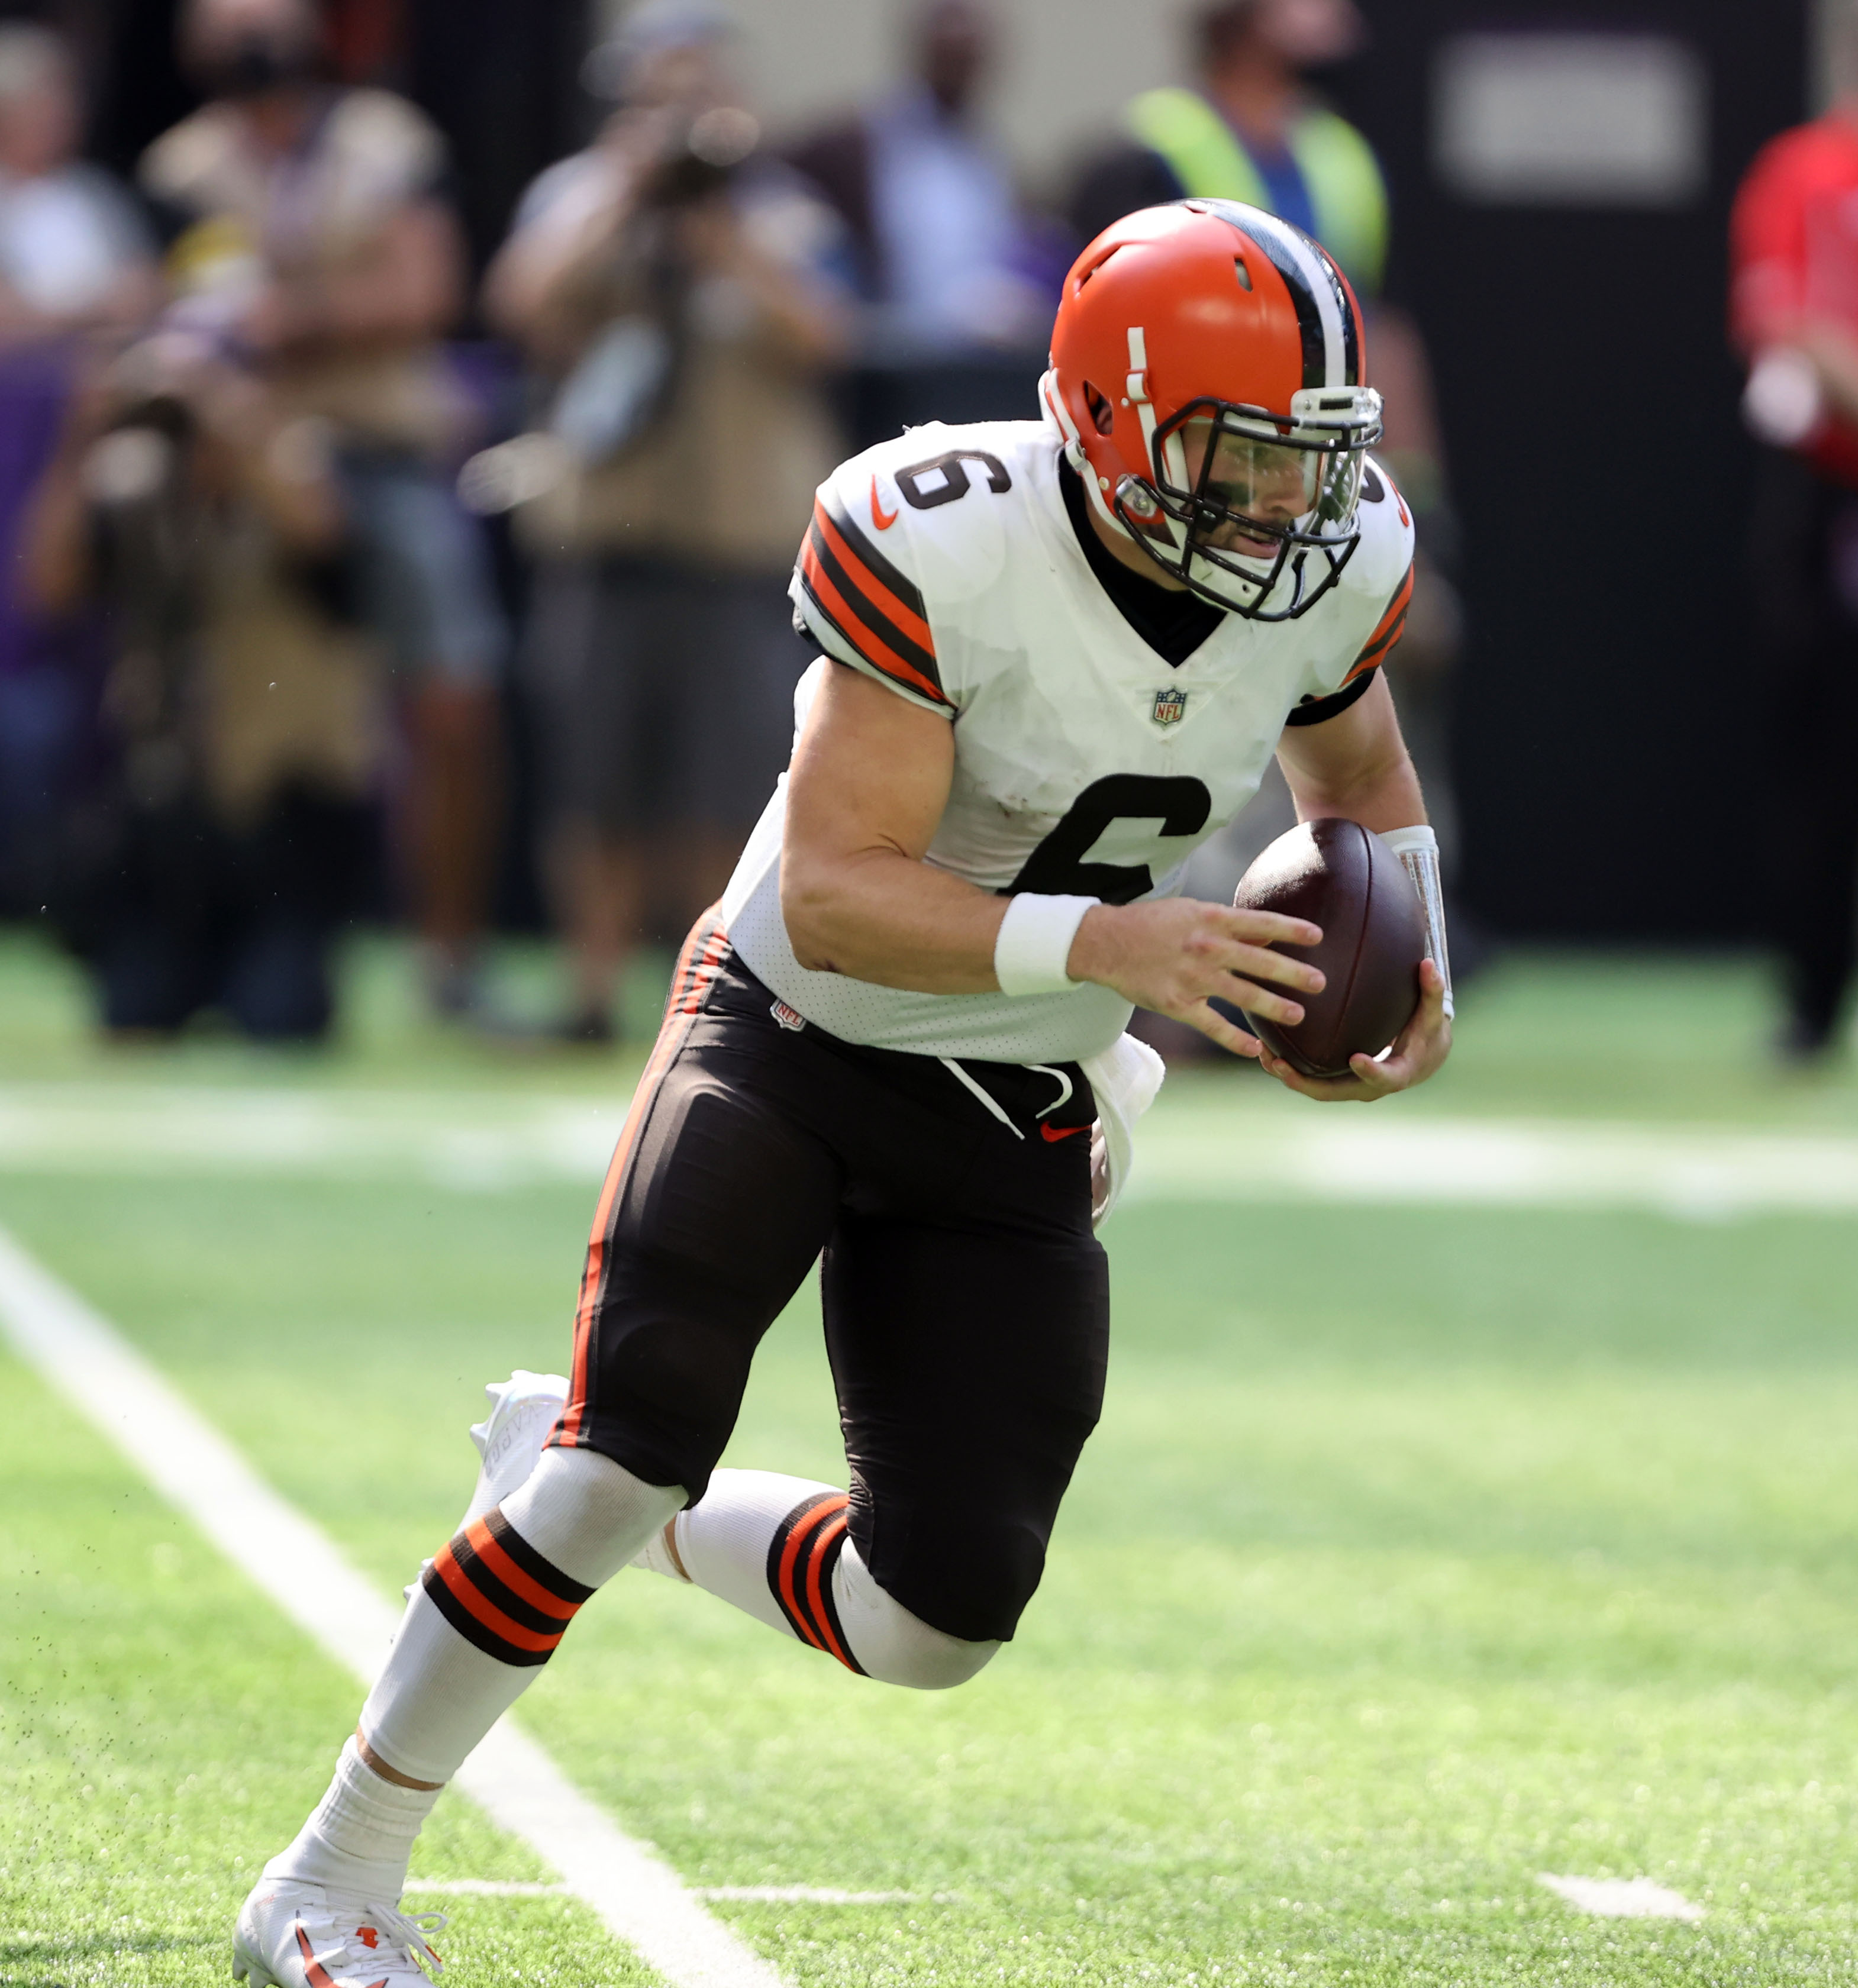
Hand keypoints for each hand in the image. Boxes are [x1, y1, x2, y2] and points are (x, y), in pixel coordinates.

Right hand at [1069, 898, 1324, 1056]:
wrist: (1104, 943)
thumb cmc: (1150, 923)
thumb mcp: (1190, 910)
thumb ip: (1228, 922)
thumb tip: (1266, 931)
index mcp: (1210, 919)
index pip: (1259, 923)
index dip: (1290, 930)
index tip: (1318, 937)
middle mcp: (1205, 947)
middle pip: (1258, 961)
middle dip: (1292, 973)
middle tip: (1321, 983)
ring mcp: (1191, 978)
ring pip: (1241, 994)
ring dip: (1273, 1006)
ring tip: (1299, 1016)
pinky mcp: (1177, 1003)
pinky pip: (1211, 1025)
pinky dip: (1234, 1039)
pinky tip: (1254, 1050)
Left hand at [1256, 957, 1452, 1101]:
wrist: (1422, 1060)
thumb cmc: (1428, 1033)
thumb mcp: (1432, 1015)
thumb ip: (1430, 991)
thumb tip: (1429, 963)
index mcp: (1397, 1075)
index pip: (1384, 1077)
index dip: (1371, 1071)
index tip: (1356, 1058)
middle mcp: (1369, 1088)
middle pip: (1334, 1093)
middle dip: (1305, 1082)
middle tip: (1281, 1065)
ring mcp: (1349, 1088)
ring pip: (1314, 1089)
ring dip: (1287, 1076)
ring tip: (1263, 1056)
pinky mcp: (1336, 1082)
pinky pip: (1309, 1079)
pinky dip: (1288, 1068)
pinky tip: (1265, 1049)